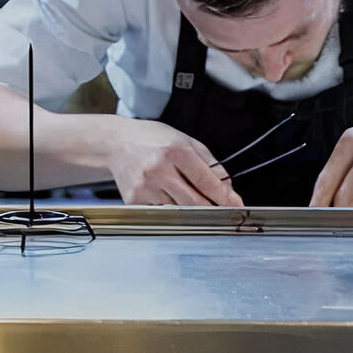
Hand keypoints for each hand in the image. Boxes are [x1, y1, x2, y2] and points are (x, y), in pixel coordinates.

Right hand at [104, 119, 243, 206]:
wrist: (116, 143)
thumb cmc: (153, 139)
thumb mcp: (185, 140)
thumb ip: (209, 163)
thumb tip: (227, 188)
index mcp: (176, 151)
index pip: (207, 182)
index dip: (225, 197)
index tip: (236, 206)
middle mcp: (159, 170)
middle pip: (195, 203)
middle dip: (211, 209)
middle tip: (220, 209)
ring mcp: (145, 187)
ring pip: (179, 210)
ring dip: (188, 208)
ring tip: (180, 191)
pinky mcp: (134, 200)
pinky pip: (161, 212)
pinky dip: (168, 207)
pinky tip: (162, 192)